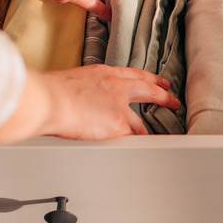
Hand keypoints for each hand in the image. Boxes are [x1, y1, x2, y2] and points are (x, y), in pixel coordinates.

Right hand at [39, 64, 179, 139]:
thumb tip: (75, 96)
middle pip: (149, 90)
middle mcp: (116, 87)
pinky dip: (138, 143)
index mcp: (103, 73)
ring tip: (155, 138)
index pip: (132, 74)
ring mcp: (119, 106)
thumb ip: (81, 88)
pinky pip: (132, 136)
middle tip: (173, 100)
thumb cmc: (49, 91)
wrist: (49, 100)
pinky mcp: (118, 124)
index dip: (147, 78)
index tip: (156, 81)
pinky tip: (144, 148)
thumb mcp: (69, 80)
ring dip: (148, 130)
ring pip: (141, 121)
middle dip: (164, 96)